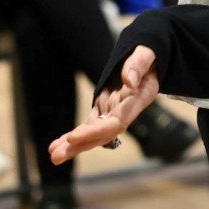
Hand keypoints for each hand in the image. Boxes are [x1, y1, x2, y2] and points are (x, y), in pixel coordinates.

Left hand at [48, 46, 158, 164]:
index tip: (74, 136)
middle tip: (56, 156)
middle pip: (103, 134)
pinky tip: (60, 143)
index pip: (116, 122)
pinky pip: (91, 124)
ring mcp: (115, 110)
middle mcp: (126, 110)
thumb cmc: (151, 53)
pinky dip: (76, 134)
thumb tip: (129, 80)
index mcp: (138, 99)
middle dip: (80, 145)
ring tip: (53, 153)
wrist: (154, 56)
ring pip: (94, 132)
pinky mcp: (107, 106)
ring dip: (74, 144)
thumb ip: (139, 64)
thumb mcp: (147, 52)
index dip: (96, 131)